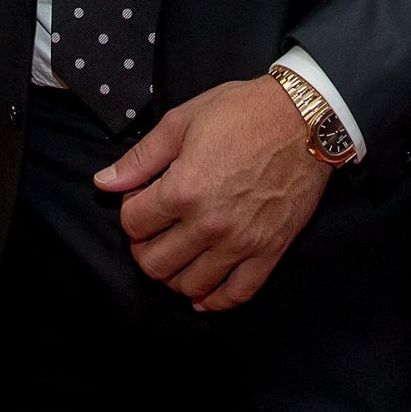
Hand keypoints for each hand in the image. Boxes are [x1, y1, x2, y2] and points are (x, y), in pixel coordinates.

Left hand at [97, 78, 331, 311]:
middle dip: (145, 248)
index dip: (130, 210)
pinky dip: (214, 299)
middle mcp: (209, 224)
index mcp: (183, 189)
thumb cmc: (244, 111)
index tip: (142, 199)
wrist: (306, 117)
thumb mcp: (183, 120)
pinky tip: (203, 291)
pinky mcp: (269, 251)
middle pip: (155, 263)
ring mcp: (241, 242)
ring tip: (179, 252)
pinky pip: (236, 294)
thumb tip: (104, 183)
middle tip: (155, 230)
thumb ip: (141, 157)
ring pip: (189, 285)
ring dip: (175, 274)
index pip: (133, 223)